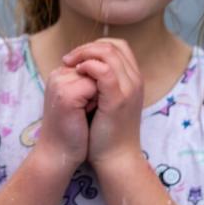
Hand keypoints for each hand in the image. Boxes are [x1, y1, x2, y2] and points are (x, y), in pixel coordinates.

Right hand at [35, 65, 97, 170]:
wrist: (60, 155)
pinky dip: (97, 102)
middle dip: (100, 88)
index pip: (93, 63)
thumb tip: (108, 70)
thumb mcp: (81, 100)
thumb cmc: (74, 131)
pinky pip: (94, 87)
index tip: (87, 105)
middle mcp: (58, 74)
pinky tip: (86, 115)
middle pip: (97, 67)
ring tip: (87, 112)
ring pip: (97, 75)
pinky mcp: (66, 95)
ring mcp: (60, 83)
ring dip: (100, 94)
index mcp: (61, 74)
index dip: (99, 84)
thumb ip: (87, 82)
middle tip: (86, 110)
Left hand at [62, 38, 143, 169]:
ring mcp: (129, 89)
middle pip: (113, 46)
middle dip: (87, 47)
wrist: (115, 158)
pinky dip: (89, 66)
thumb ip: (100, 83)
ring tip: (70, 65)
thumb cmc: (106, 132)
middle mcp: (134, 81)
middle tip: (69, 59)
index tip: (76, 58)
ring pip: (109, 53)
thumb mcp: (105, 101)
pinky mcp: (118, 100)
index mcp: (133, 79)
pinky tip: (77, 73)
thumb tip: (82, 66)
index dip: (95, 46)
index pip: (118, 46)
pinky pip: (104, 71)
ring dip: (85, 54)